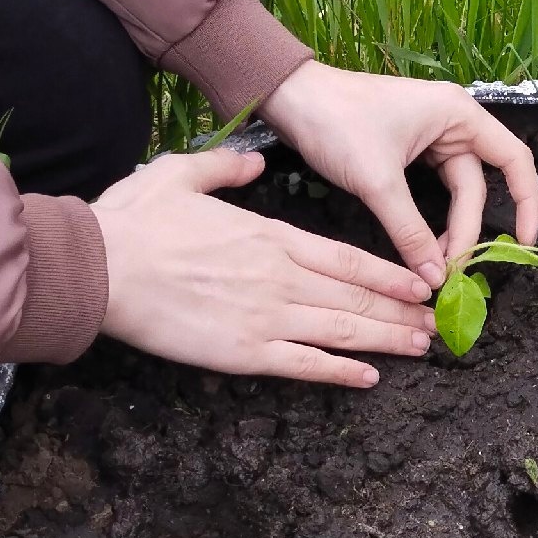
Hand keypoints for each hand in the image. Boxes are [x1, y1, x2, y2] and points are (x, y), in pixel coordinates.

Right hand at [92, 148, 434, 387]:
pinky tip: (370, 377)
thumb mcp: (181, 173)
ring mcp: (265, 317)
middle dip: (401, 311)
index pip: (347, 257)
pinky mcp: (243, 352)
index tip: (420, 283)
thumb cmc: (134, 220)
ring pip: (342, 330)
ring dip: (386, 340)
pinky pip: (304, 365)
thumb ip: (227, 166)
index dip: (390, 273)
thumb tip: (255, 160)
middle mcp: (279, 277)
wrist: (99, 267)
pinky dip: (340, 371)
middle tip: (438, 322)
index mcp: (270, 235)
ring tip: (421, 347)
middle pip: (356, 295)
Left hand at [258, 61, 537, 285]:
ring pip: (455, 193)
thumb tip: (436, 277)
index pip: (514, 160)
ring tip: (437, 265)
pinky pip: (432, 191)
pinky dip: (429, 219)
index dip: (528, 203)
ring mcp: (431, 137)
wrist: (290, 98)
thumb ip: (411, 230)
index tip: (523, 245)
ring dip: (450, 228)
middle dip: (469, 230)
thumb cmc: (336, 122)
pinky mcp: (409, 151)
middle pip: (479, 186)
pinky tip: (421, 245)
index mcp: (458, 115)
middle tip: (452, 272)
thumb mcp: (377, 181)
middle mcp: (453, 123)